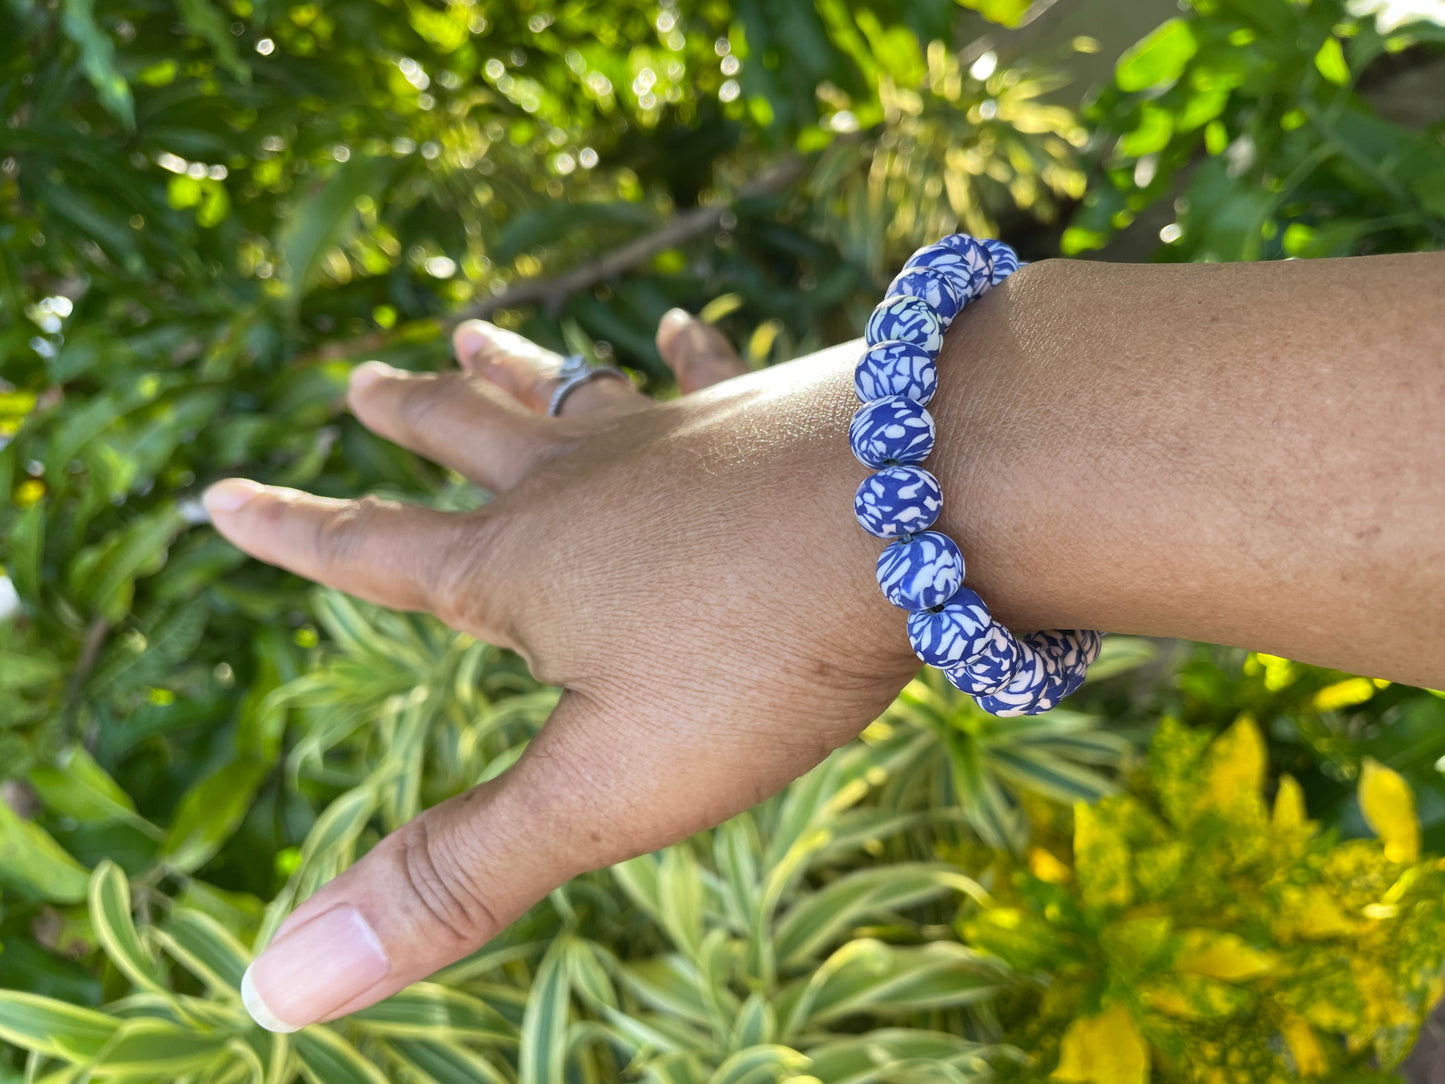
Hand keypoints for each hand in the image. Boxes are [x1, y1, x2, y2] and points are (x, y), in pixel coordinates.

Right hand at [205, 309, 923, 1031]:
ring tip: (473, 331)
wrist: (931, 500)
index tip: (222, 493)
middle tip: (360, 378)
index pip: (372, 554)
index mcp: (521, 571)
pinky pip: (708, 375)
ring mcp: (678, 436)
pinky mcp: (770, 413)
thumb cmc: (763, 648)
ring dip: (516, 372)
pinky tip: (680, 324)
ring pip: (568, 398)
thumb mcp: (603, 787)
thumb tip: (276, 989)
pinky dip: (686, 353)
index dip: (292, 536)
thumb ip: (457, 876)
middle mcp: (584, 484)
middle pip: (468, 445)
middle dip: (408, 422)